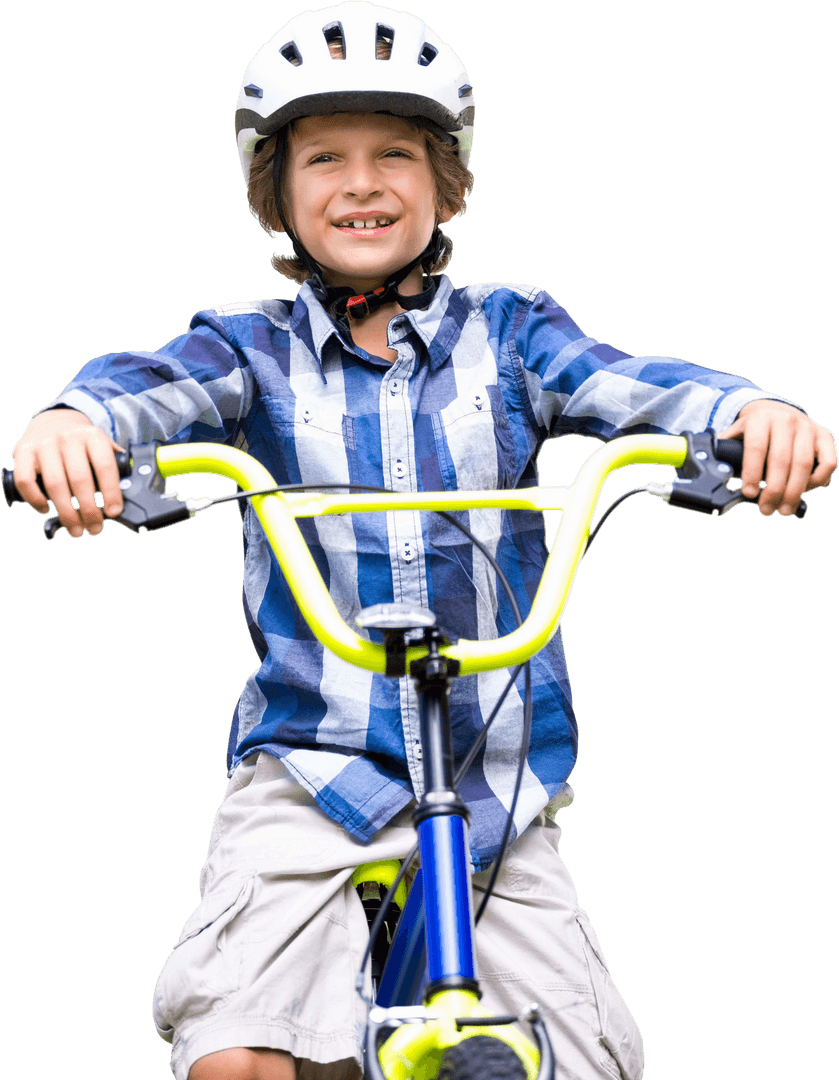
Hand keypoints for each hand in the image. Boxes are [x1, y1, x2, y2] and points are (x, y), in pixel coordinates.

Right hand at [11, 409, 124, 537]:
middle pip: (80, 479)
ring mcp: (44, 444)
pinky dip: (36, 500)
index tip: (114, 512)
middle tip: (95, 528)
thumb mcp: (102, 447)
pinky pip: (26, 481)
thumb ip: (116, 465)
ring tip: (76, 530)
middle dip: (89, 510)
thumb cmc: (82, 445)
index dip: (111, 492)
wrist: (53, 423)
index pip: (105, 466)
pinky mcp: (23, 452)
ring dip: (67, 513)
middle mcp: (68, 438)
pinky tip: (46, 510)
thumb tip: (131, 489)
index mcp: (93, 436)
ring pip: (54, 484)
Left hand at [719, 400, 836, 515]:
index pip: (756, 448)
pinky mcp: (824, 437)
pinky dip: (817, 481)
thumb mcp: (737, 434)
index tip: (749, 493)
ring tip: (783, 509)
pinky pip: (828, 463)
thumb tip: (712, 471)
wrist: (778, 412)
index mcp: (759, 419)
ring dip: (794, 492)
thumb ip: (725, 451)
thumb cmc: (755, 431)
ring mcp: (808, 427)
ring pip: (804, 465)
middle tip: (766, 510)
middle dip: (773, 490)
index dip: (752, 473)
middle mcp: (785, 420)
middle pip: (781, 461)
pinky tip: (804, 492)